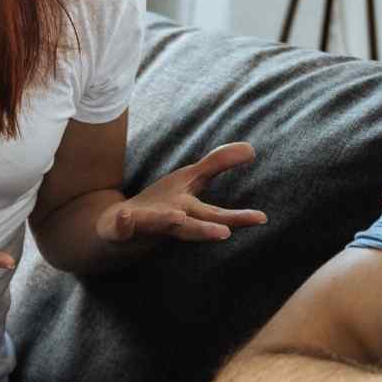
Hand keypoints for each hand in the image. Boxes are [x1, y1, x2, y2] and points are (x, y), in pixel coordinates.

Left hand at [94, 142, 267, 243]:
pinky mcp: (120, 228)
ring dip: (166, 222)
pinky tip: (125, 214)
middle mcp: (168, 221)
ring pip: (157, 225)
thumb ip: (219, 163)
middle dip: (206, 228)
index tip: (262, 219)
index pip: (215, 214)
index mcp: (187, 212)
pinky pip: (121, 225)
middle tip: (226, 234)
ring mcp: (143, 224)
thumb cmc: (161, 205)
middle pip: (190, 225)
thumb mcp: (189, 180)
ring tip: (175, 217)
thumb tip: (251, 148)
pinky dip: (124, 222)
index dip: (239, 217)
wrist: (119, 230)